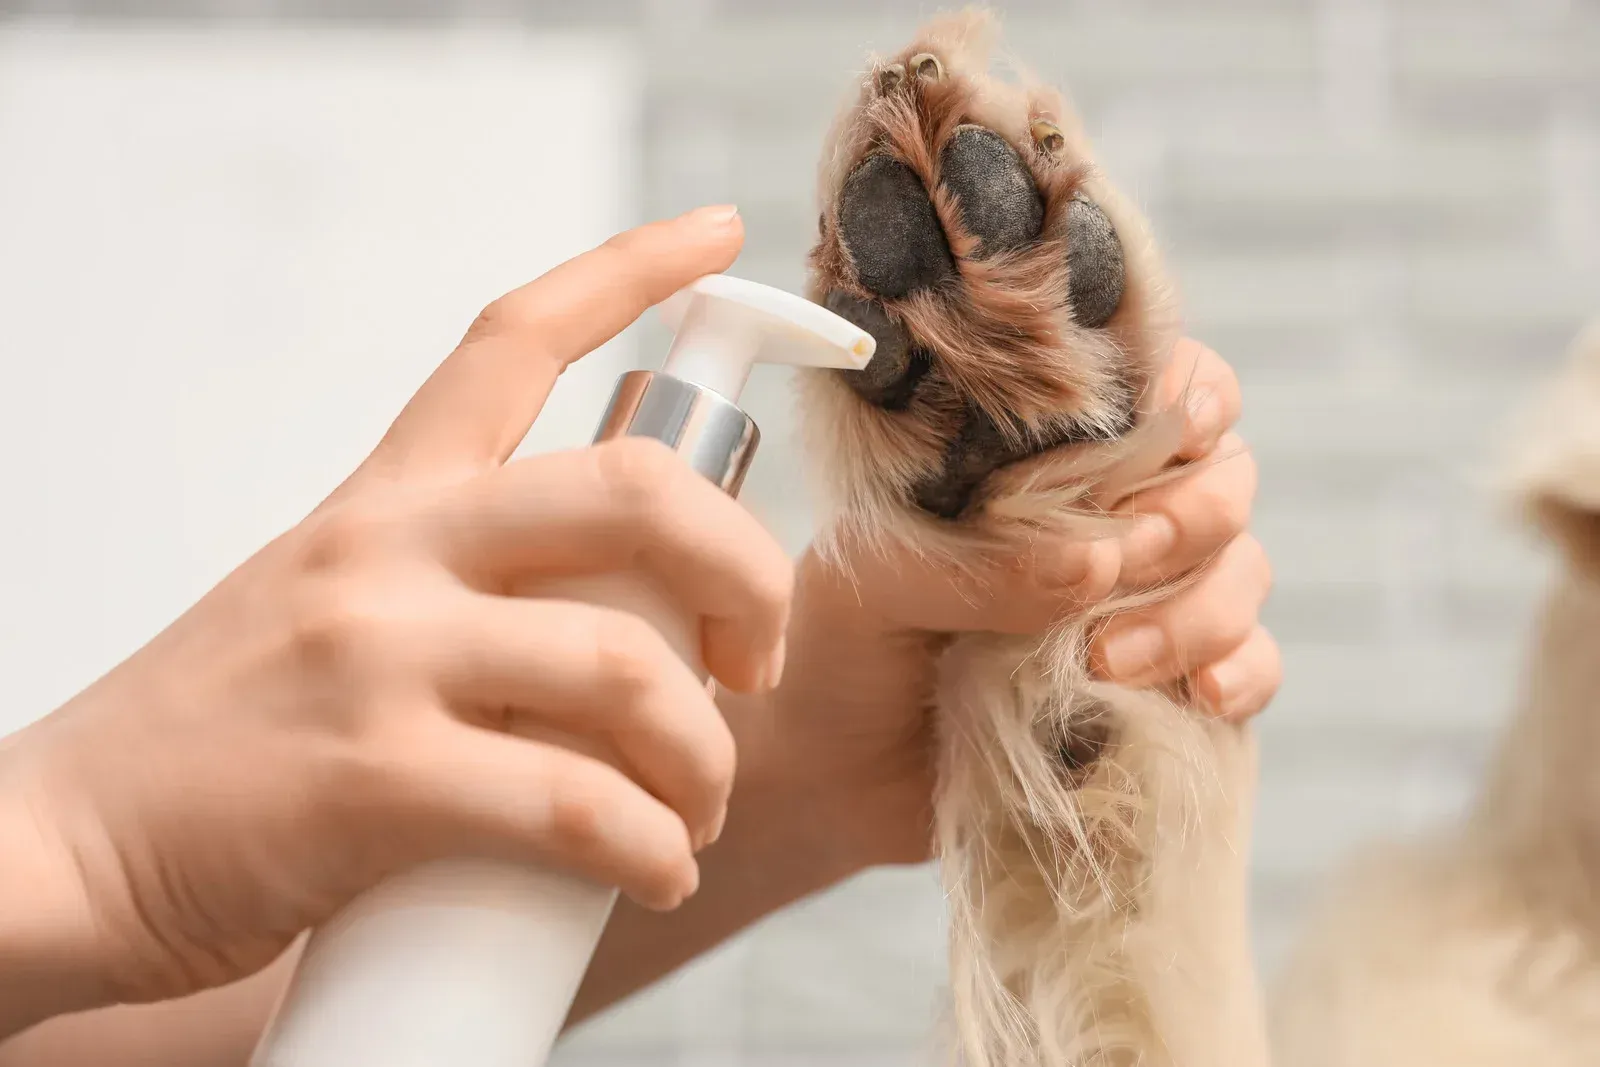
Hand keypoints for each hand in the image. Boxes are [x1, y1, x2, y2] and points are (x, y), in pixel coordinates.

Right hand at [0, 204, 790, 1032]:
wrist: (61, 852)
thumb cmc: (216, 745)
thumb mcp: (324, 608)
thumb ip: (450, 589)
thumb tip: (612, 626)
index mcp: (385, 500)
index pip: (513, 341)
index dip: (630, 269)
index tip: (719, 231)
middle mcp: (388, 550)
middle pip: (638, 491)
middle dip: (748, 572)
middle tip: (754, 660)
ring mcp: (379, 655)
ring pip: (629, 666)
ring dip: (706, 759)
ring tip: (698, 814)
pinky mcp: (373, 779)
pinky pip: (575, 805)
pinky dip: (651, 847)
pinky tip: (661, 869)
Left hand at [758, 338, 1278, 867]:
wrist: (833, 774)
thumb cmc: (841, 646)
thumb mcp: (874, 581)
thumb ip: (975, 564)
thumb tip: (1096, 565)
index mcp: (1044, 459)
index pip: (1158, 385)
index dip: (1191, 394)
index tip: (1176, 429)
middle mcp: (1108, 520)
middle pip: (1223, 479)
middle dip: (1190, 516)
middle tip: (1120, 563)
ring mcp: (1143, 604)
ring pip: (1243, 572)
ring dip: (1200, 610)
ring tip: (1106, 662)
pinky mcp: (1163, 689)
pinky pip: (1251, 667)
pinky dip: (1241, 676)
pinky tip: (1201, 697)